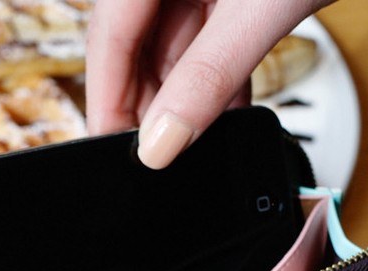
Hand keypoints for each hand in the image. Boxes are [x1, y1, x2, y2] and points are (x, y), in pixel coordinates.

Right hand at [86, 0, 333, 168]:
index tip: (116, 154)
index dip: (106, 103)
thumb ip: (210, 77)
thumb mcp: (261, 10)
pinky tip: (226, 112)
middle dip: (149, 107)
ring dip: (185, 100)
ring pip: (166, 53)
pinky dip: (212, 82)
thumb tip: (164, 142)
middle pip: (132, 50)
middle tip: (162, 158)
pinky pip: (199, 46)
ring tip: (200, 140)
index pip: (108, 38)